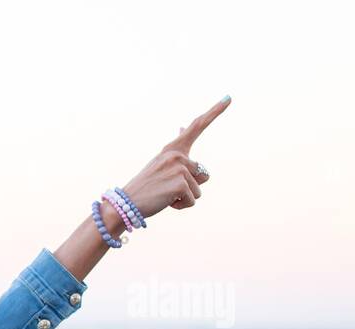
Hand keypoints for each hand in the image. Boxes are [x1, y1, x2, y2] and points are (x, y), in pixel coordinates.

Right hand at [121, 96, 230, 218]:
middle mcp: (177, 155)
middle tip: (166, 189)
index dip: (215, 111)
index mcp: (172, 149)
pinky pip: (193, 200)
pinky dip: (181, 206)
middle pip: (203, 174)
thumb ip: (177, 148)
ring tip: (163, 195)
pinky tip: (165, 202)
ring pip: (198, 189)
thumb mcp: (160, 163)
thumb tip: (183, 126)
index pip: (196, 126)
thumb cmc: (144, 186)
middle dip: (190, 186)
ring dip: (184, 197)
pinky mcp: (181, 184)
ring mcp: (179, 169)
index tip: (229, 97)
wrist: (125, 204)